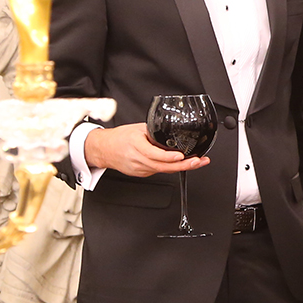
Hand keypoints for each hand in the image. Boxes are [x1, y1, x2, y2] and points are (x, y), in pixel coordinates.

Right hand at [85, 123, 208, 176]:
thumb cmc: (119, 138)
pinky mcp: (141, 173)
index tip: (181, 155)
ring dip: (181, 167)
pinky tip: (181, 164)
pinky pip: (158, 171)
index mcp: (136, 145)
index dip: (168, 157)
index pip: (154, 154)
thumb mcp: (137, 129)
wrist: (104, 149)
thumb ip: (153, 132)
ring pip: (163, 170)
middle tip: (198, 161)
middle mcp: (138, 159)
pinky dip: (170, 168)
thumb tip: (171, 131)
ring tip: (197, 162)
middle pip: (163, 166)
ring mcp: (139, 168)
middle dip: (183, 165)